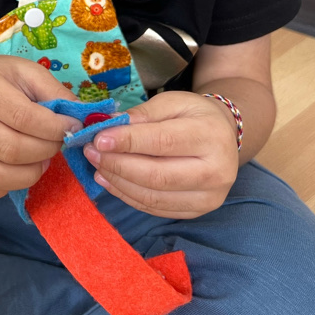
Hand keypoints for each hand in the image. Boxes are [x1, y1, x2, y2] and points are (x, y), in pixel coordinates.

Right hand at [0, 55, 80, 201]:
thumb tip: (82, 119)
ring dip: (30, 174)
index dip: (54, 128)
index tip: (72, 127)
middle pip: (10, 149)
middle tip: (57, 143)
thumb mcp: (28, 72)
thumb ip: (56, 92)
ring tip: (42, 159)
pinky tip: (20, 169)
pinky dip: (8, 187)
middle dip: (46, 150)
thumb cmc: (0, 79)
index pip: (23, 117)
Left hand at [82, 90, 239, 217]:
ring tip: (97, 165)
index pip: (163, 142)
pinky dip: (127, 195)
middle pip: (157, 176)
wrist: (224, 137)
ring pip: (153, 197)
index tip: (98, 138)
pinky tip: (110, 180)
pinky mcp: (196, 212)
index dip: (128, 142)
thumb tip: (108, 125)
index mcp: (211, 137)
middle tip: (91, 152)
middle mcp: (216, 172)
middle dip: (118, 165)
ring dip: (118, 182)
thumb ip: (142, 114)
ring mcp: (208, 198)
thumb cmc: (195, 116)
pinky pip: (155, 209)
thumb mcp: (173, 102)